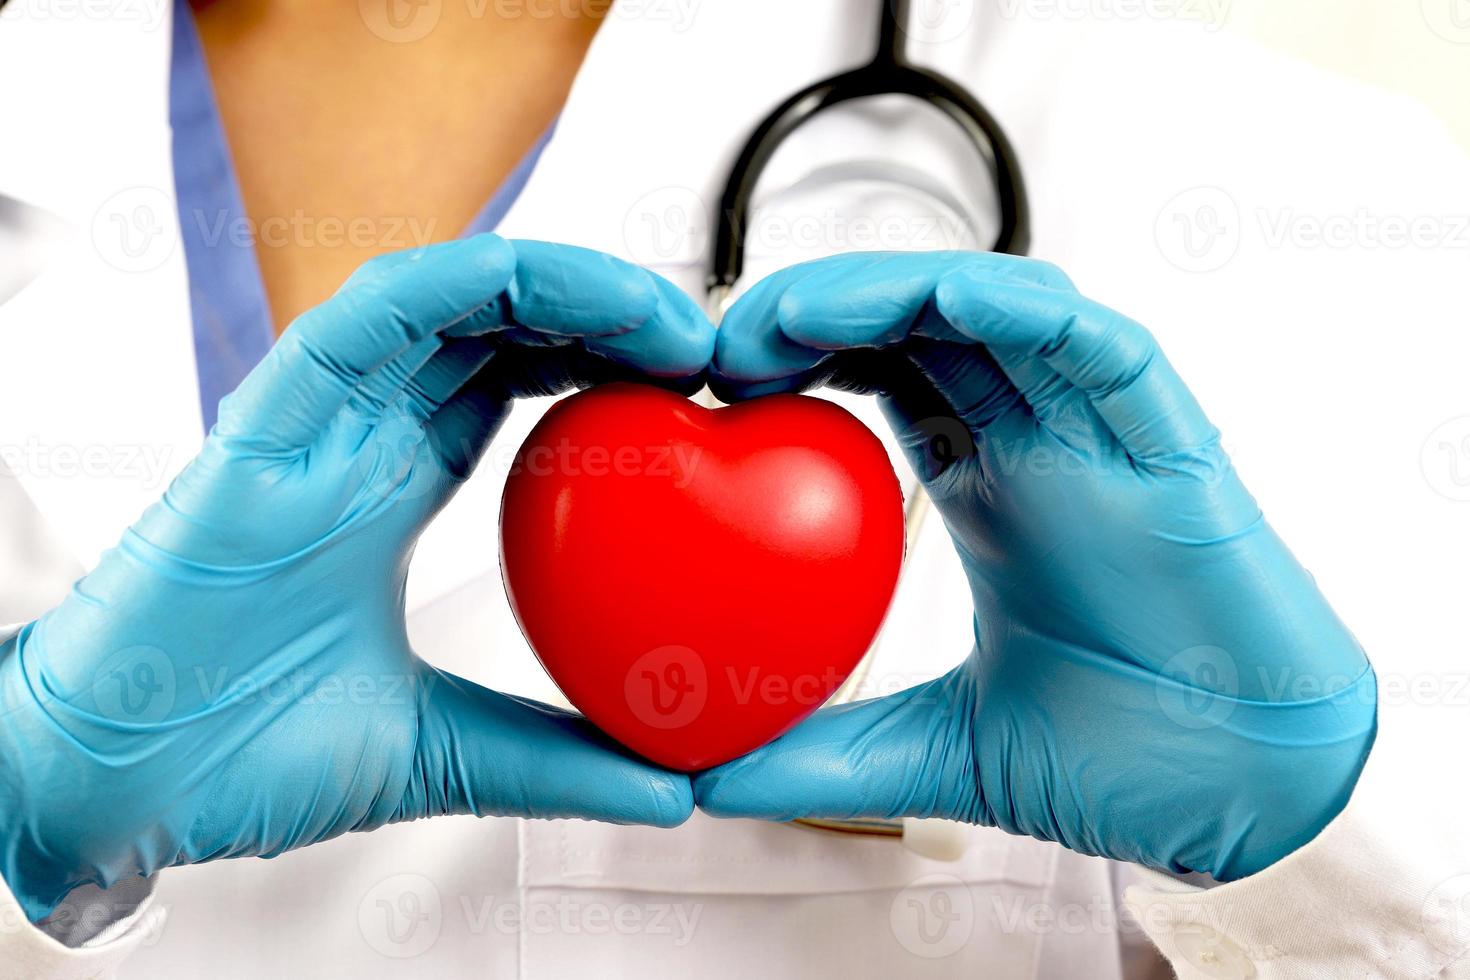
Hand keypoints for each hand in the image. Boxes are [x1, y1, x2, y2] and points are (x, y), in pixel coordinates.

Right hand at [0, 235, 713, 920]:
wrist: (110, 782)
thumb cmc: (241, 754)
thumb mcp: (444, 753)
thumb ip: (553, 756)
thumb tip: (673, 784)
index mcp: (396, 483)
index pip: (525, 383)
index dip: (618, 368)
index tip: (708, 400)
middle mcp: (363, 433)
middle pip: (505, 324)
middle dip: (615, 312)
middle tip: (717, 348)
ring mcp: (316, 418)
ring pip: (453, 295)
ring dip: (570, 286)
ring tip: (673, 322)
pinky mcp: (264, 414)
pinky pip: (369, 315)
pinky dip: (464, 287)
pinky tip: (551, 295)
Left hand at [695, 251, 1375, 880]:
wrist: (1241, 795)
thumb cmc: (1115, 756)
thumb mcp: (936, 746)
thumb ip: (826, 750)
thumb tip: (707, 777)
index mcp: (988, 483)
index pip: (881, 371)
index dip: (796, 354)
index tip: (710, 382)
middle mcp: (1041, 440)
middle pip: (922, 320)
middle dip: (819, 307)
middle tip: (723, 341)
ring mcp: (1103, 436)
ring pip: (998, 306)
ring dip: (890, 288)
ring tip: (788, 317)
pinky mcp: (1171, 445)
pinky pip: (1102, 344)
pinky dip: (1023, 308)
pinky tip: (942, 299)